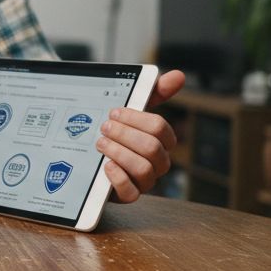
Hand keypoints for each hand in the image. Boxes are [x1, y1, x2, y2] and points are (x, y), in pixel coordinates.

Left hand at [97, 70, 184, 202]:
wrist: (91, 157)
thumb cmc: (118, 134)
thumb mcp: (132, 113)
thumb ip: (153, 94)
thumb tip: (178, 75)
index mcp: (161, 141)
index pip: (159, 128)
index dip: (136, 119)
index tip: (114, 112)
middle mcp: (157, 162)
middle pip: (152, 148)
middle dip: (125, 134)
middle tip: (104, 127)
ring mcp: (144, 181)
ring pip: (144, 169)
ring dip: (119, 153)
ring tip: (101, 143)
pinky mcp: (128, 195)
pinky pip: (132, 193)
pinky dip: (118, 177)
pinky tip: (105, 165)